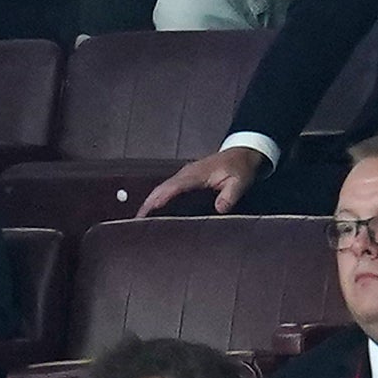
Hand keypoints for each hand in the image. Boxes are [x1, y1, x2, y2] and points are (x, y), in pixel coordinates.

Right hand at [138, 146, 266, 216]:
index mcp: (196, 174)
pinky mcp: (185, 179)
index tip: (147, 210)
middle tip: (136, 223)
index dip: (160, 199)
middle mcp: (186, 173)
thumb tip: (220, 208)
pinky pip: (167, 189)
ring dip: (150, 202)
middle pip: (161, 188)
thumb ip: (230, 195)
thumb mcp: (240, 182)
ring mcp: (184, 175)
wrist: (241, 154)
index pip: (174, 187)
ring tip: (139, 222)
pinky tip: (152, 211)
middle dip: (148, 204)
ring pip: (161, 189)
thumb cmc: (239, 168)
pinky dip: (157, 199)